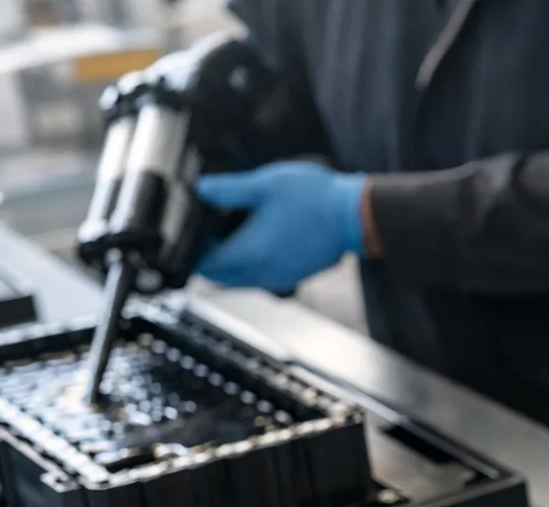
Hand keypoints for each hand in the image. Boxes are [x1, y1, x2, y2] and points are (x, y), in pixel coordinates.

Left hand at [195, 162, 367, 293]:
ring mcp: (280, 277)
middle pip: (219, 278)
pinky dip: (251, 266)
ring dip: (230, 264)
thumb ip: (228, 188)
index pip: (205, 265)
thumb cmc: (315, 199)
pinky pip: (261, 278)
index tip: (194, 230)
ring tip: (232, 234)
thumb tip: (201, 189)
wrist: (355, 216)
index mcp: (251, 252)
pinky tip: (259, 241)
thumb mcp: (265, 183)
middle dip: (208, 259)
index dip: (193, 250)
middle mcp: (263, 272)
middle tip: (209, 232)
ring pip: (240, 280)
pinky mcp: (294, 276)